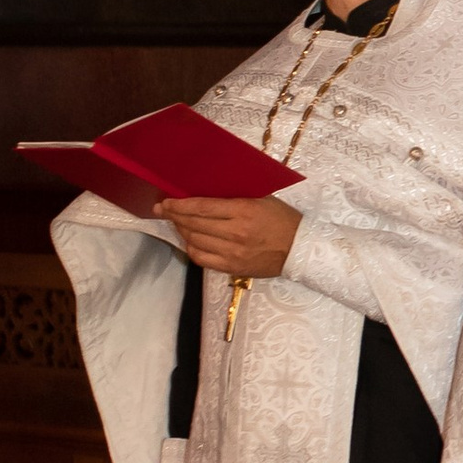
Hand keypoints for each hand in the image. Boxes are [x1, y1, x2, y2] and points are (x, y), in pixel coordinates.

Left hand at [161, 194, 298, 279]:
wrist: (299, 249)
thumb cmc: (282, 219)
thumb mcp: (262, 199)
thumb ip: (234, 197)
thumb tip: (205, 194)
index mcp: (244, 211)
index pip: (202, 208)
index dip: (179, 205)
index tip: (165, 202)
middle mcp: (235, 232)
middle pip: (194, 224)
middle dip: (174, 216)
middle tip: (163, 210)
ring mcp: (232, 253)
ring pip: (195, 241)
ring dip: (182, 231)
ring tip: (177, 223)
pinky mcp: (232, 267)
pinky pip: (202, 258)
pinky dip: (191, 248)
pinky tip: (190, 241)